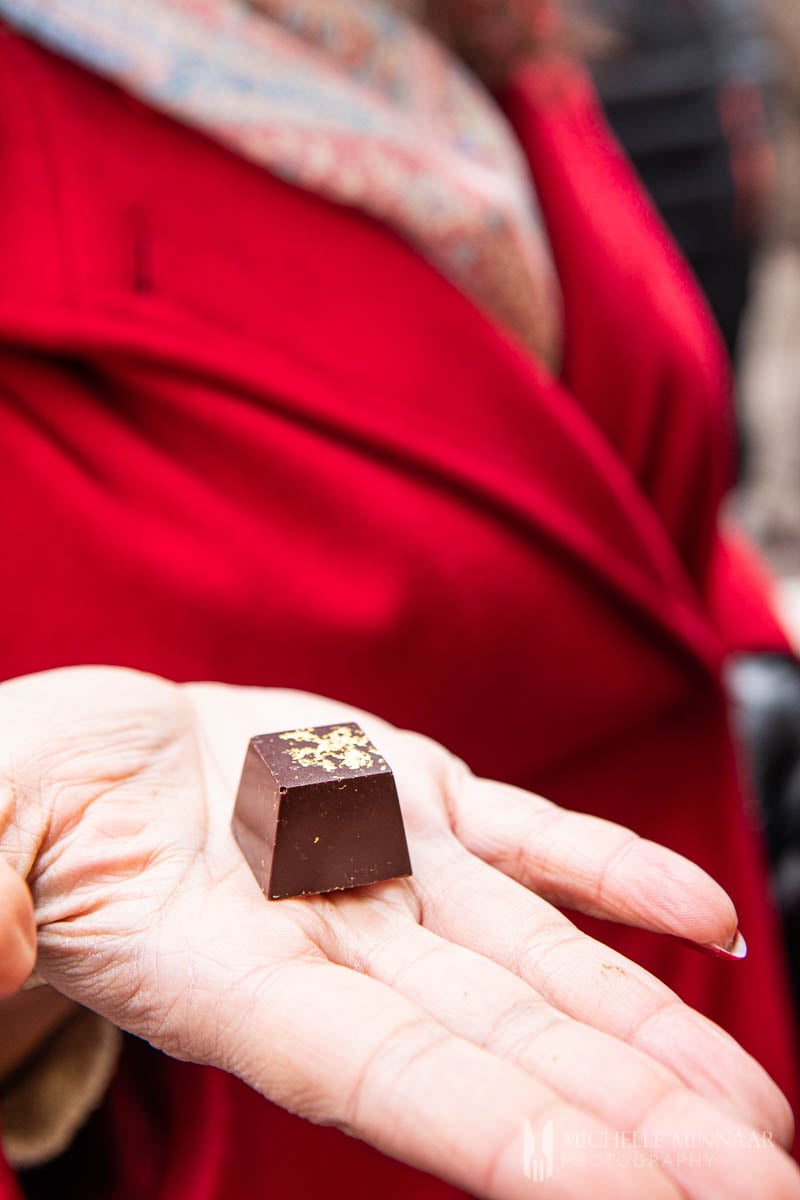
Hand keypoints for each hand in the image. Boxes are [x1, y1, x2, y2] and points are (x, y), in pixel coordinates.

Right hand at [0, 667, 797, 1198]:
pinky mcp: (406, 793)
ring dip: (652, 1029)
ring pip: (544, 960)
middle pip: (514, 1046)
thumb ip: (5, 928)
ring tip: (755, 1109)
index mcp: (235, 984)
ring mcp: (386, 866)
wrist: (82, 770)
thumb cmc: (27, 837)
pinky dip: (617, 875)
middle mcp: (337, 942)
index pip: (410, 1086)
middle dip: (640, 1124)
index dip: (533, 1145)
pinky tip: (704, 919)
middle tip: (765, 1189)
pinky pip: (531, 840)